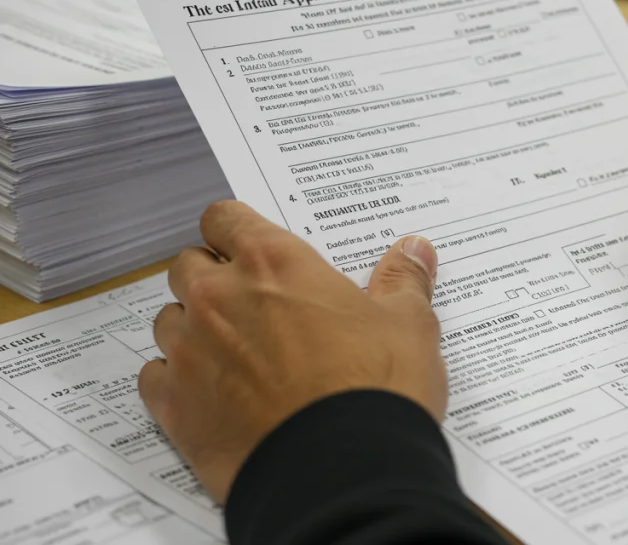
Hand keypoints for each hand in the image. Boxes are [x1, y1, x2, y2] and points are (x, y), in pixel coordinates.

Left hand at [138, 200, 444, 503]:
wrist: (342, 470)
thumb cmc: (375, 388)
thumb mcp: (408, 325)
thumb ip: (403, 280)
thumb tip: (414, 249)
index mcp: (274, 263)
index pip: (224, 218)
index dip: (236, 230)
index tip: (252, 247)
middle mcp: (220, 298)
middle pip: (188, 265)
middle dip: (213, 277)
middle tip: (252, 304)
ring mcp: (189, 351)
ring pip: (168, 320)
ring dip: (194, 328)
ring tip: (234, 353)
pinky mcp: (174, 406)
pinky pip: (154, 376)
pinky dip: (176, 379)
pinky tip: (211, 394)